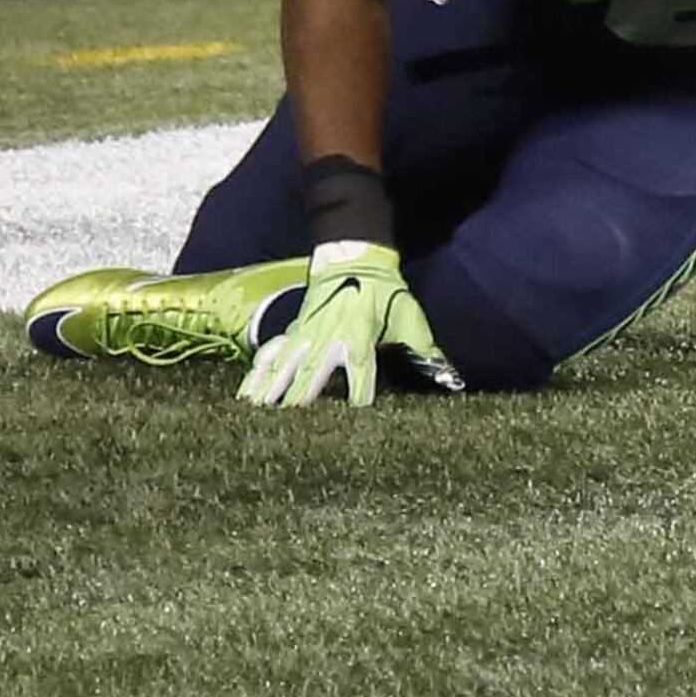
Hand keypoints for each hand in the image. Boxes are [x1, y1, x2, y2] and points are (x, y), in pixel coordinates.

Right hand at [240, 242, 460, 406]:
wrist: (354, 260)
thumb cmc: (385, 294)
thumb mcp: (410, 318)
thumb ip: (427, 351)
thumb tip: (453, 379)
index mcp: (358, 340)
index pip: (360, 378)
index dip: (358, 401)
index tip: (354, 426)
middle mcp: (326, 342)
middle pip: (308, 381)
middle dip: (298, 408)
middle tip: (286, 436)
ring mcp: (304, 338)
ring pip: (281, 371)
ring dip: (269, 396)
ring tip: (255, 421)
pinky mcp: (291, 333)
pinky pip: (268, 356)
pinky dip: (254, 377)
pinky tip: (242, 399)